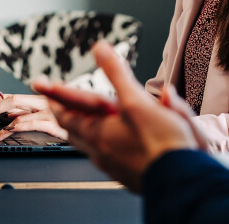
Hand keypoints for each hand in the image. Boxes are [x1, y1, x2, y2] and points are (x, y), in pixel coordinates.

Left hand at [0, 90, 66, 141]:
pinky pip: (31, 123)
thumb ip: (12, 113)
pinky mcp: (52, 121)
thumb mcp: (32, 117)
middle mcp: (25, 101)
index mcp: (17, 102)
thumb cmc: (60, 118)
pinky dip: (15, 127)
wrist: (92, 117)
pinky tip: (2, 134)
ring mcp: (38, 108)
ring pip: (14, 104)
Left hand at [33, 40, 205, 192]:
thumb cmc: (161, 144)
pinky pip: (109, 156)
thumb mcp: (136, 101)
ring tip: (81, 121)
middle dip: (67, 115)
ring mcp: (114, 166)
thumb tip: (99, 47)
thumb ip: (116, 73)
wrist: (182, 180)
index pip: (67, 114)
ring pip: (91, 145)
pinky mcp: (129, 173)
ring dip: (83, 130)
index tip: (46, 89)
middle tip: (58, 104)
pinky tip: (111, 142)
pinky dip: (104, 143)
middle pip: (75, 131)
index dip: (56, 99)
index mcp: (99, 133)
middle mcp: (101, 152)